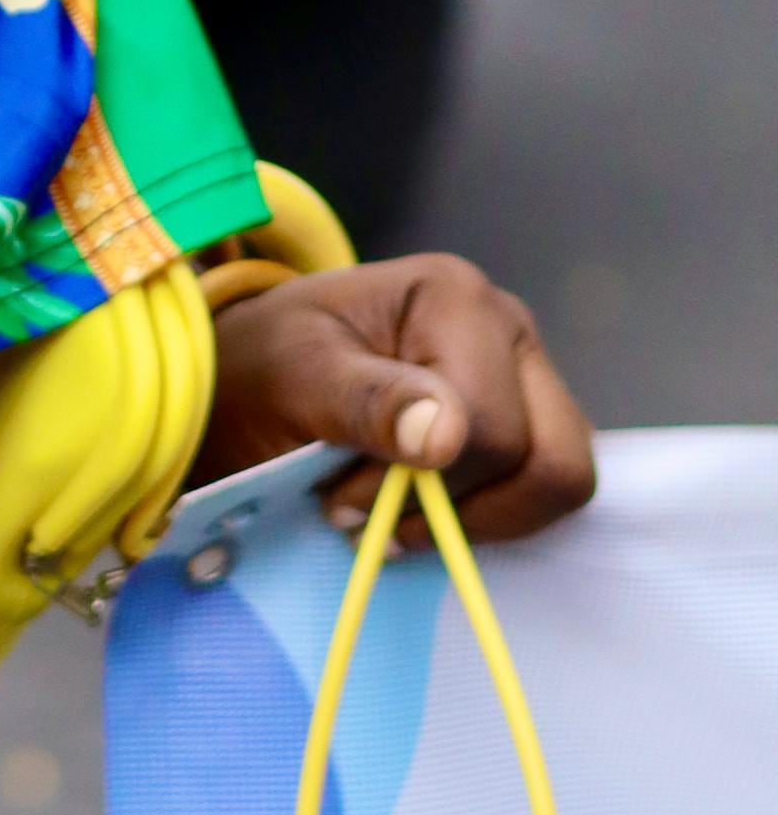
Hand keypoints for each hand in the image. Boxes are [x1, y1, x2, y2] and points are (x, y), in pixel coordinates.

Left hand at [194, 255, 593, 548]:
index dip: (422, 483)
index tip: (342, 497)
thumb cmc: (268, 368)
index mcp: (454, 295)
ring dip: (475, 518)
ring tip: (392, 511)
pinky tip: (419, 510)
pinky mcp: (527, 423)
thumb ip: (365, 401)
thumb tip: (448, 434)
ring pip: (558, 481)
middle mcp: (507, 326)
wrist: (257, 379)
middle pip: (545, 457)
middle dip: (457, 503)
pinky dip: (486, 519)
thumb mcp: (294, 377)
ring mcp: (526, 376)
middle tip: (371, 509)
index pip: (487, 424)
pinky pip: (542, 495)